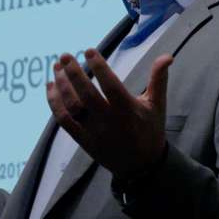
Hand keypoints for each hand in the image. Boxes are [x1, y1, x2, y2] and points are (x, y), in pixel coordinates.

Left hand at [45, 49, 172, 179]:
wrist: (140, 166)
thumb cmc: (149, 130)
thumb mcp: (157, 106)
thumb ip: (159, 79)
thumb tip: (167, 56)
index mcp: (128, 112)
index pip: (111, 87)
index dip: (99, 68)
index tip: (88, 51)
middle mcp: (109, 122)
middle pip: (86, 96)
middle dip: (73, 74)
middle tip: (65, 56)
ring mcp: (93, 132)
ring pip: (72, 107)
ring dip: (62, 85)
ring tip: (57, 67)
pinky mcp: (82, 139)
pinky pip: (63, 120)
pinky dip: (54, 102)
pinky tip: (51, 85)